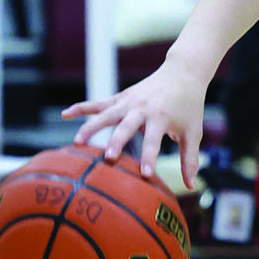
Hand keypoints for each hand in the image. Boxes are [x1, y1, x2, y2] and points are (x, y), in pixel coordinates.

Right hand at [62, 55, 206, 186]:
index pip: (154, 140)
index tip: (145, 175)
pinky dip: (82, 108)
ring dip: (91, 127)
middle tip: (108, 158)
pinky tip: (65, 114)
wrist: (183, 73)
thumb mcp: (193, 131)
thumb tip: (191, 185)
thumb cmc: (189, 106)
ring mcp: (129, 101)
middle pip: (126, 126)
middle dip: (117, 141)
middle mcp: (143, 108)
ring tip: (77, 143)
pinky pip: (99, 103)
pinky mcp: (121, 97)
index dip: (150, 157)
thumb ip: (189, 158)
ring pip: (106, 114)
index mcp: (162, 117)